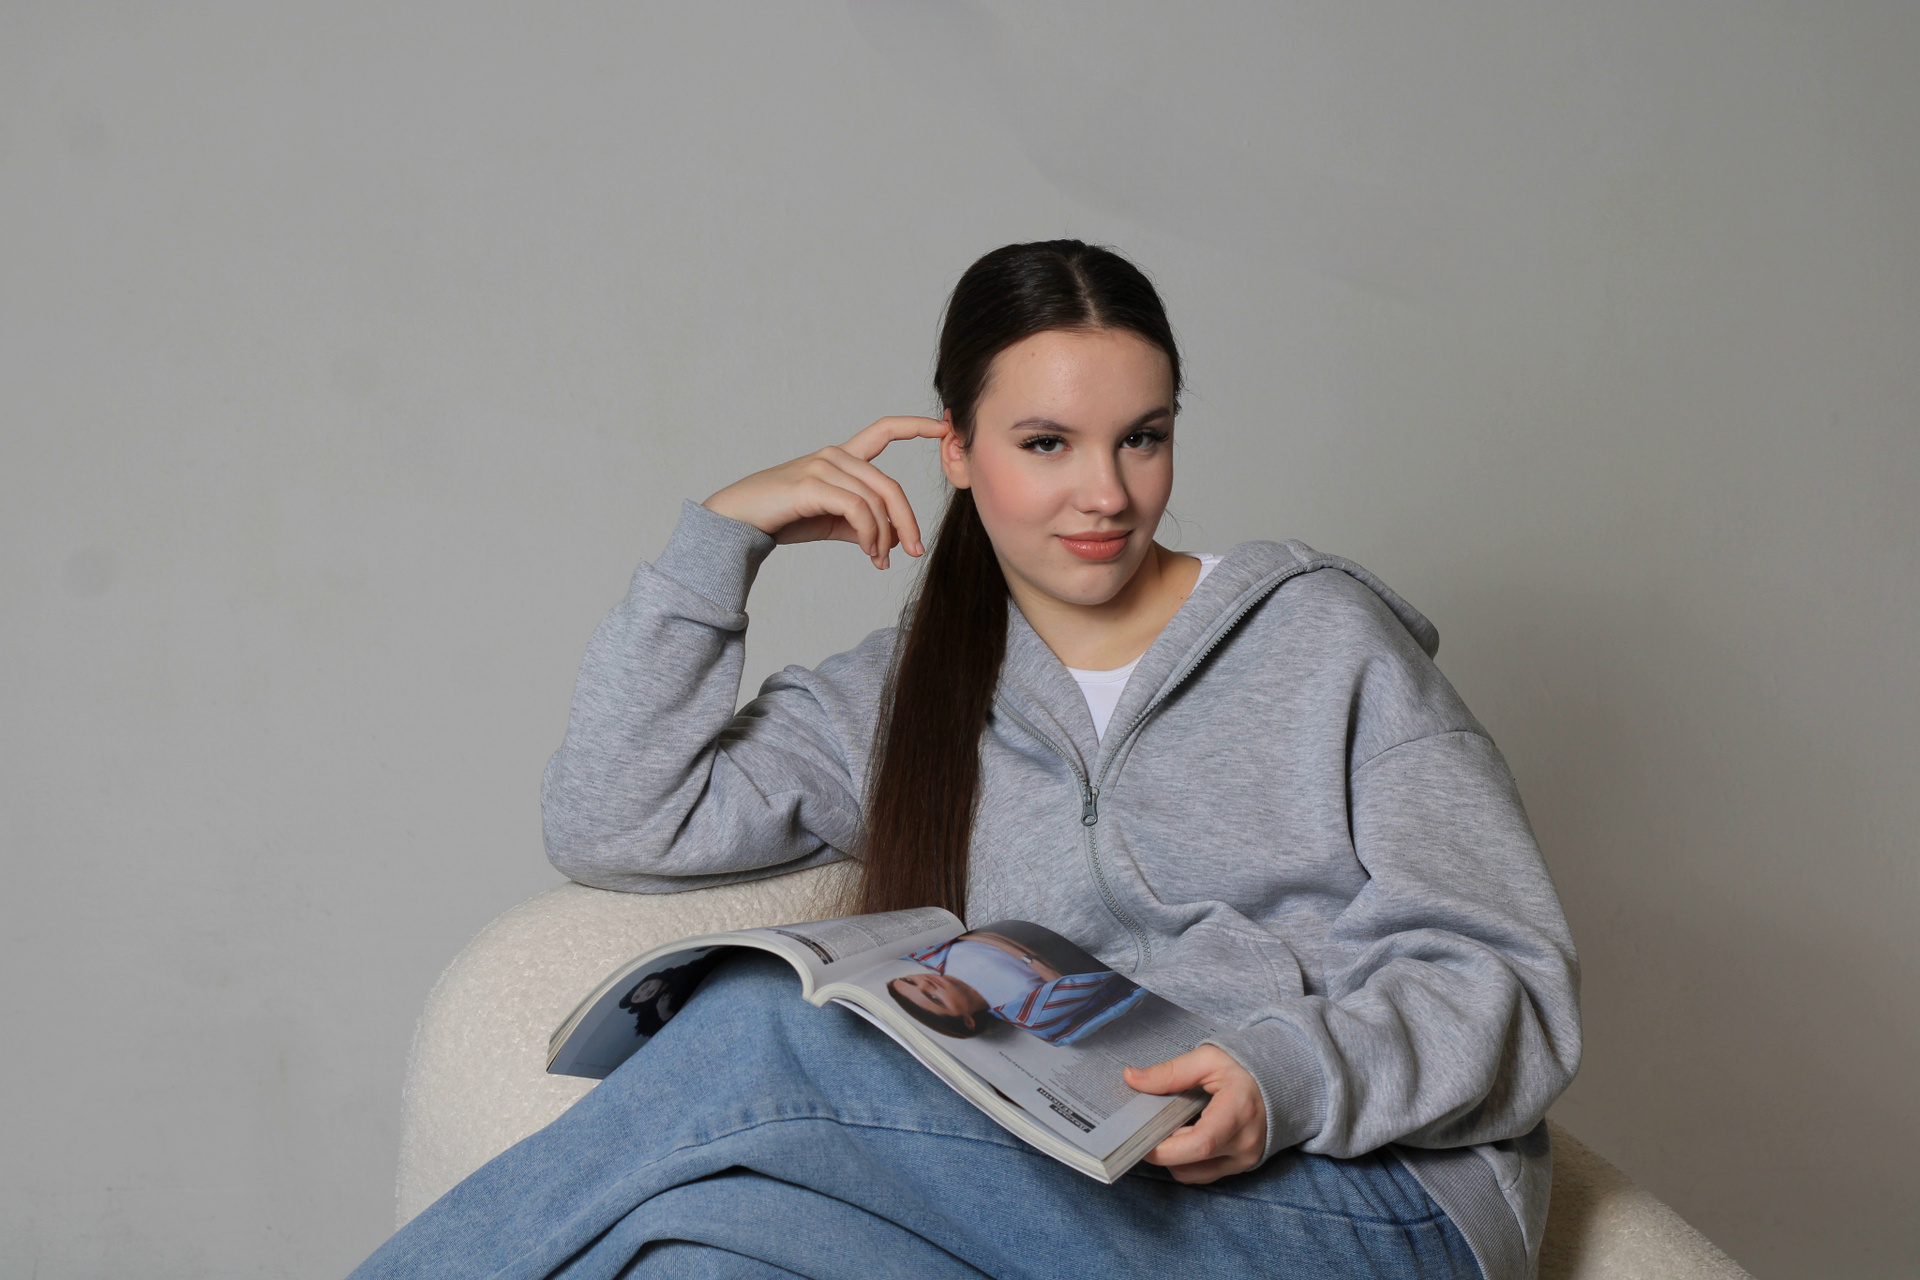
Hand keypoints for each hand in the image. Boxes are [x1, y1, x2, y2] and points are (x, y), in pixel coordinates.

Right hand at [703, 416, 948, 568]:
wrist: (739, 521)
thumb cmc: (783, 517)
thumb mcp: (831, 522)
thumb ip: (861, 525)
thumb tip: (888, 542)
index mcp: (841, 457)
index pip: (884, 431)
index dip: (916, 426)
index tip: (945, 427)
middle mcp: (835, 455)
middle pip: (889, 485)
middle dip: (907, 521)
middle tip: (915, 550)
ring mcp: (823, 467)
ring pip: (876, 500)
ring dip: (885, 536)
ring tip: (880, 559)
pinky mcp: (812, 485)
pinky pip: (857, 509)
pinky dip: (870, 534)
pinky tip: (870, 553)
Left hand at [1123, 1046, 1266, 1184]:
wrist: (1279, 1083)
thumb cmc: (1242, 1069)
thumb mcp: (1207, 1060)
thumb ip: (1169, 1072)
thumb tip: (1131, 1078)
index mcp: (1239, 1111)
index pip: (1200, 1143)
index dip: (1164, 1147)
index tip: (1139, 1138)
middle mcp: (1245, 1142)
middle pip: (1191, 1162)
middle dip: (1161, 1150)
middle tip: (1144, 1129)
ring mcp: (1244, 1159)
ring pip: (1192, 1174)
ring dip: (1173, 1158)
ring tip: (1168, 1129)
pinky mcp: (1241, 1167)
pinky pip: (1202, 1175)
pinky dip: (1185, 1161)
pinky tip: (1183, 1137)